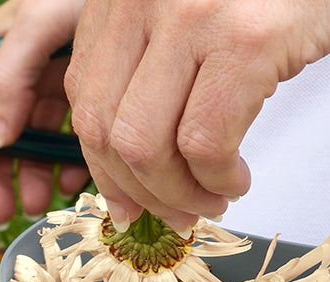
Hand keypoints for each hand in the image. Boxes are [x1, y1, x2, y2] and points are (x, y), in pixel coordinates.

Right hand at [0, 0, 90, 226]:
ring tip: (33, 204)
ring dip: (28, 177)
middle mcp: (21, 75)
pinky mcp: (90, 97)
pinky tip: (70, 181)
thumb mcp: (34, 23)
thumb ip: (8, 76)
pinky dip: (69, 164)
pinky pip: (72, 139)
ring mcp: (54, 87)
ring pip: (32, 142)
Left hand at [54, 0, 329, 230]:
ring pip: (145, 146)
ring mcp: (189, 15)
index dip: (101, 163)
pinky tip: (237, 180)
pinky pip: (205, 142)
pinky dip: (218, 180)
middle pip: (103, 128)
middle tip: (176, 213)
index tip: (127, 199)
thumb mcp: (196, 15)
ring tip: (212, 199)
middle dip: (137, 191)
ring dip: (178, 194)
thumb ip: (153, 67)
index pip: (83, 97)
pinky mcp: (246, 38)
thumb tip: (128, 166)